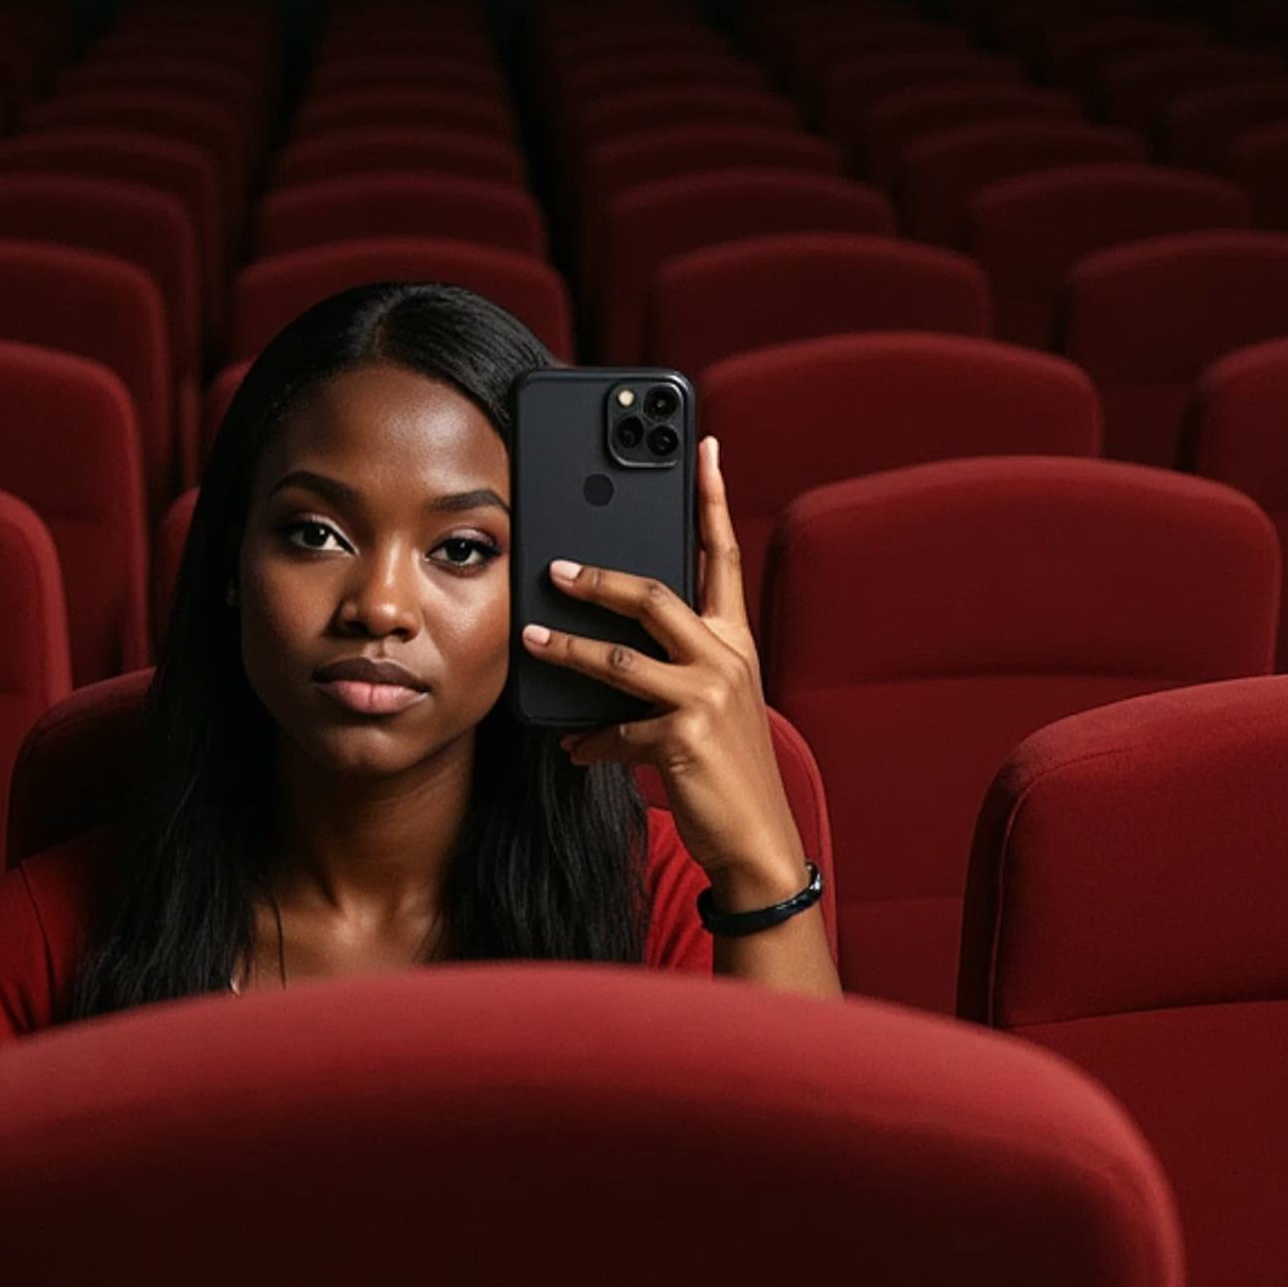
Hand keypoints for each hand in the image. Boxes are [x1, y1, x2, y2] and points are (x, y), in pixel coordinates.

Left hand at [520, 434, 812, 906]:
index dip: (712, 498)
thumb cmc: (724, 769)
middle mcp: (727, 659)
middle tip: (553, 567)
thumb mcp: (706, 707)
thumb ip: (665, 672)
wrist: (756, 840)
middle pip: (656, 595)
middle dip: (600, 577)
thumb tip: (597, 666)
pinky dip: (589, 740)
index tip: (703, 446)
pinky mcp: (683, 739)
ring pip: (620, 657)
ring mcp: (708, 698)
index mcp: (735, 641)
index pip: (723, 556)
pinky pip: (615, 728)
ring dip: (567, 649)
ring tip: (531, 638)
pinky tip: (573, 749)